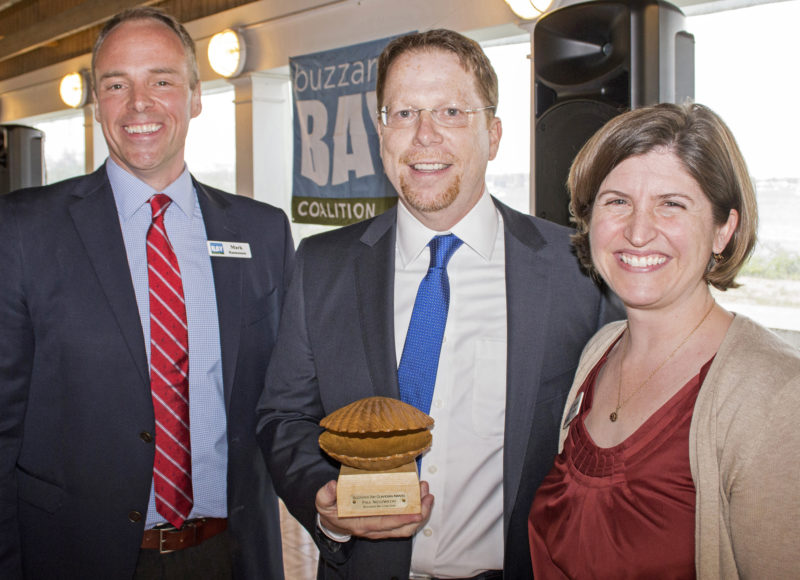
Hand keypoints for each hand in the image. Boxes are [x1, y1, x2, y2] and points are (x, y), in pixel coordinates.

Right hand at [315, 479, 433, 539]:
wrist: (331, 523)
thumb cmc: (330, 511)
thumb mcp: (323, 502)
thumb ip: (325, 494)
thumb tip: (332, 485)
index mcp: (362, 524)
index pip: (386, 524)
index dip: (403, 519)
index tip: (417, 512)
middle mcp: (375, 530)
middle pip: (403, 528)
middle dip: (419, 513)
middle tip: (427, 494)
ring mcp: (382, 529)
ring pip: (407, 527)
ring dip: (420, 512)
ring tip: (427, 493)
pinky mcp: (386, 524)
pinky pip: (404, 522)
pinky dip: (415, 511)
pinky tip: (419, 496)